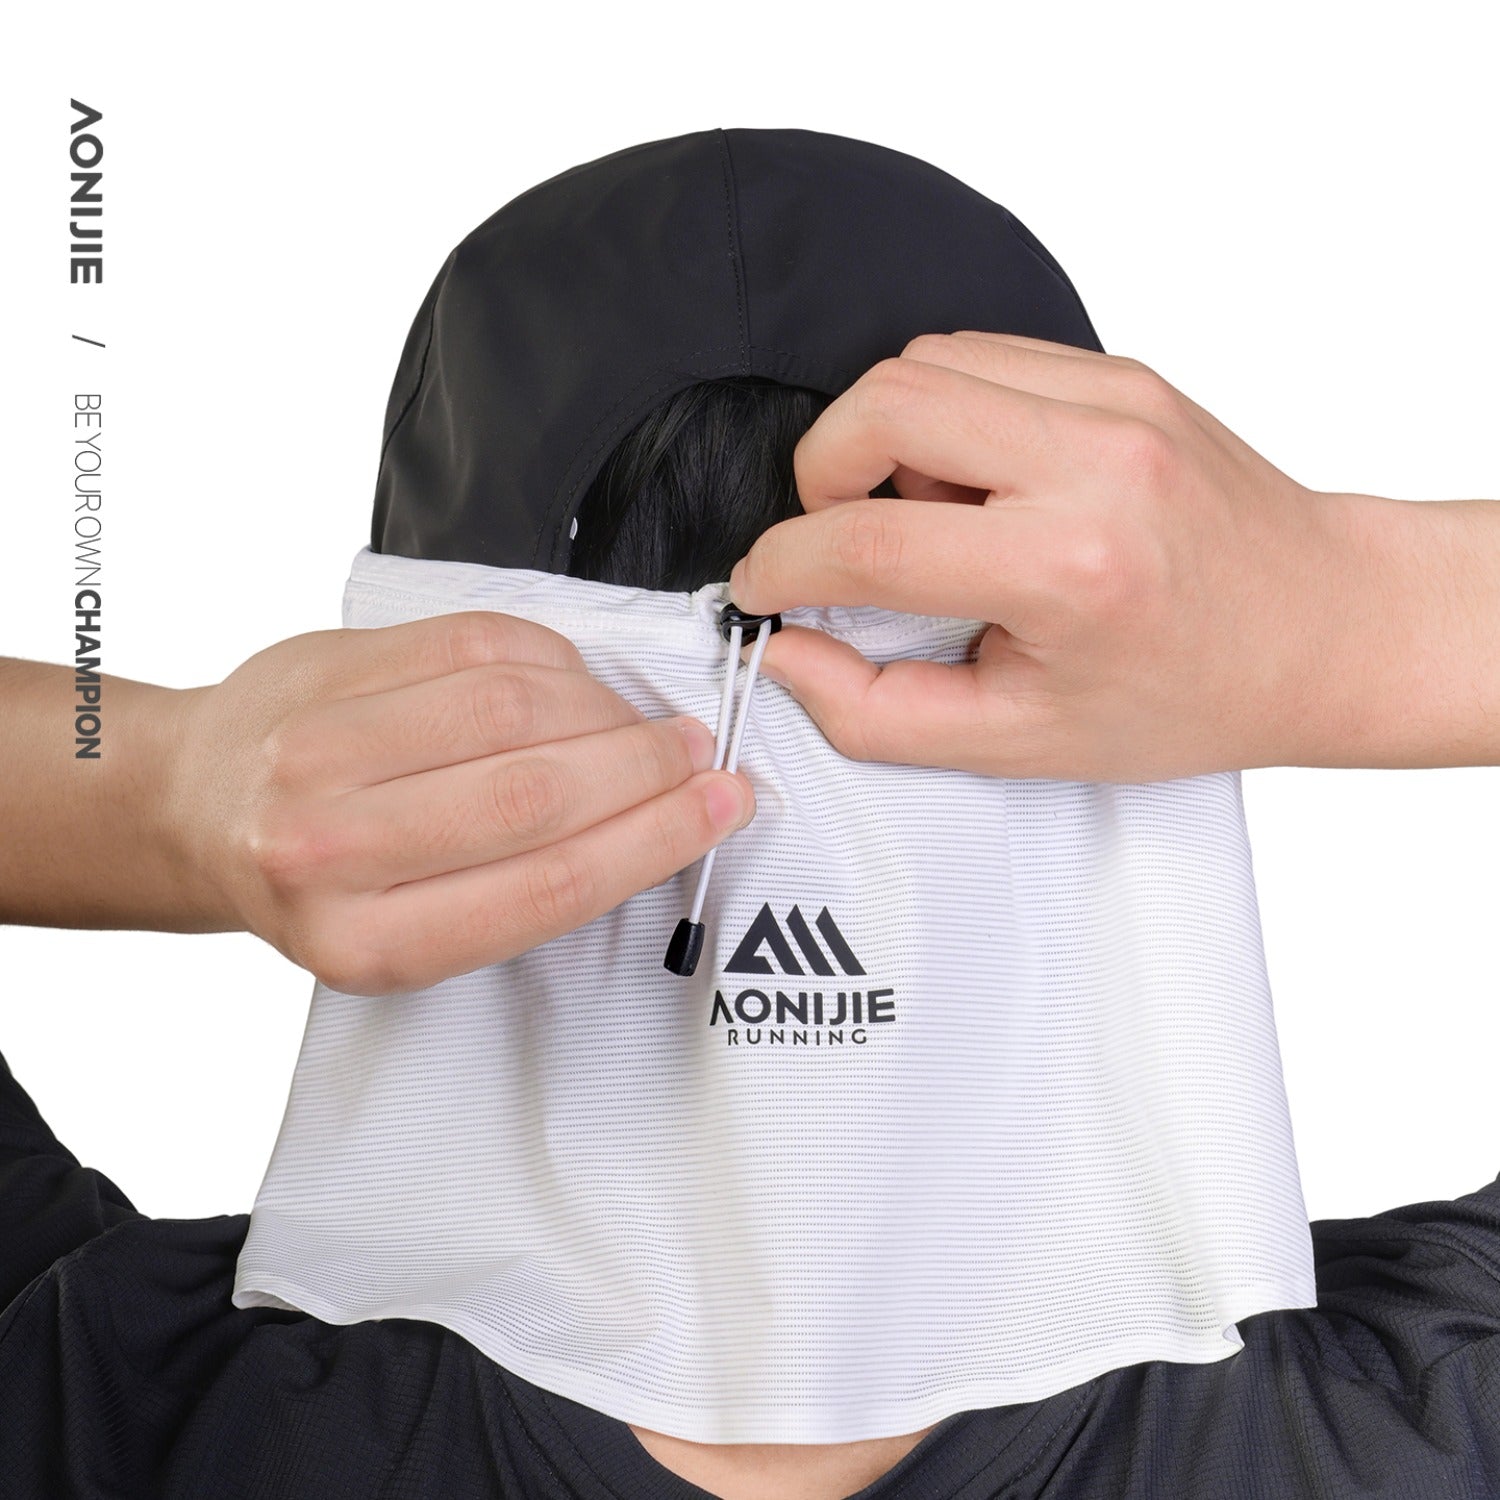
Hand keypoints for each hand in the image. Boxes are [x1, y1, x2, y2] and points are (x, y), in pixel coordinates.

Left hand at [162, 612, 753, 992]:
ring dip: (604, 710)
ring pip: (511, 706)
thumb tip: (656, 815)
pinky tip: (575, 685)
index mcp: (368, 942)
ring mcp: (320, 748)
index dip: (654, 839)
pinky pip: (474, 642)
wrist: (202, 812)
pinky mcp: (329, 666)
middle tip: (694, 754)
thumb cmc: (323, 882)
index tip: (720, 805)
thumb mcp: (412, 931)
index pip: (546, 885)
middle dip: (644, 768)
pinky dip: (552, 659)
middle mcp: (330, 849)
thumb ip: (521, 885)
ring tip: (639, 723)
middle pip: (534, 793)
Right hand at [729, 331, 1493, 780]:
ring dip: (886, 437)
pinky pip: (985, 355)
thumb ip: (880, 711)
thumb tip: (787, 652)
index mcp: (1068, 568)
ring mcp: (1116, 399)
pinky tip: (978, 484)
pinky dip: (947, 413)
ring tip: (929, 515)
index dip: (784, 567)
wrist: (1324, 626)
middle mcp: (1094, 460)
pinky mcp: (1123, 372)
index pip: (869, 542)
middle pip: (885, 403)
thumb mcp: (1024, 744)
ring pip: (927, 360)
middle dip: (821, 471)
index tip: (765, 588)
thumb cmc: (1191, 693)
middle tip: (838, 537)